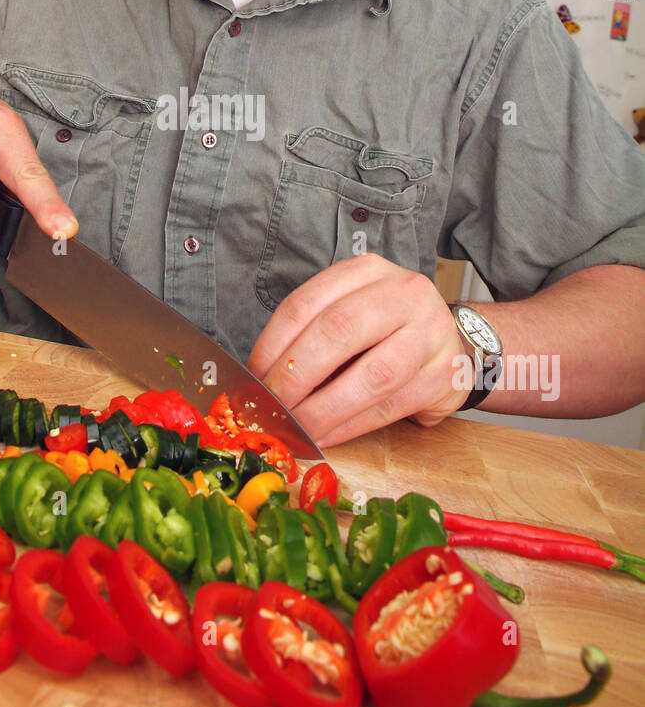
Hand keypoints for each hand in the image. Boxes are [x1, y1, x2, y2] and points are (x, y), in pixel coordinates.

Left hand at [246, 254, 468, 446]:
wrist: (453, 344)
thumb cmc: (388, 331)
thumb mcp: (352, 312)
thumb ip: (313, 333)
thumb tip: (261, 377)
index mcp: (367, 271)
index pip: (307, 303)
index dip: (272, 344)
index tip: (253, 377)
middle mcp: (403, 293)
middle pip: (337, 332)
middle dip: (295, 375)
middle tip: (270, 406)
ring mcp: (430, 332)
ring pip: (370, 374)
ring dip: (324, 408)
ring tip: (296, 427)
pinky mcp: (443, 374)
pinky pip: (389, 405)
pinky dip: (350, 424)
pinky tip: (326, 435)